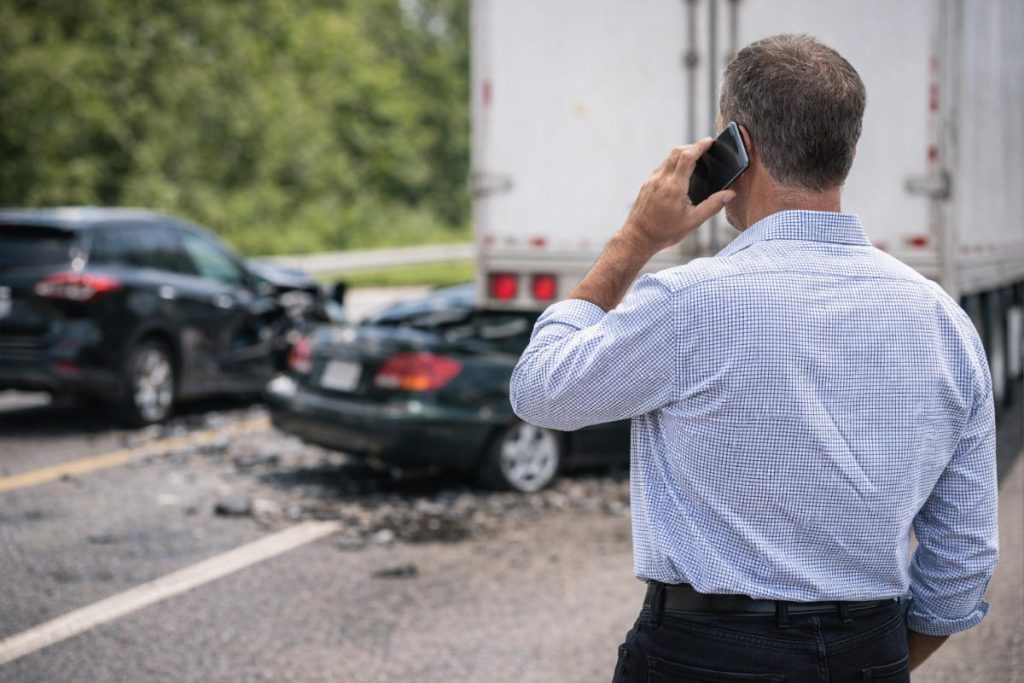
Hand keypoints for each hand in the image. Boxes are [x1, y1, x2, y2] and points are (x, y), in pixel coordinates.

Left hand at [620, 138, 735, 253]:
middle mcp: (661, 180)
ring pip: (668, 158)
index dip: (700, 146)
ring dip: (682, 154)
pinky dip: (673, 163)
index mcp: (674, 187)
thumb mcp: (693, 222)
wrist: (638, 238)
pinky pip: (662, 167)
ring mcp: (652, 180)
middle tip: (705, 149)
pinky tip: (680, 173)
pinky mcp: (647, 184)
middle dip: (692, 147)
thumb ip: (713, 206)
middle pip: (677, 152)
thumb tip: (730, 194)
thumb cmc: (665, 232)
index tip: (709, 141)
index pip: (687, 157)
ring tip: (695, 159)